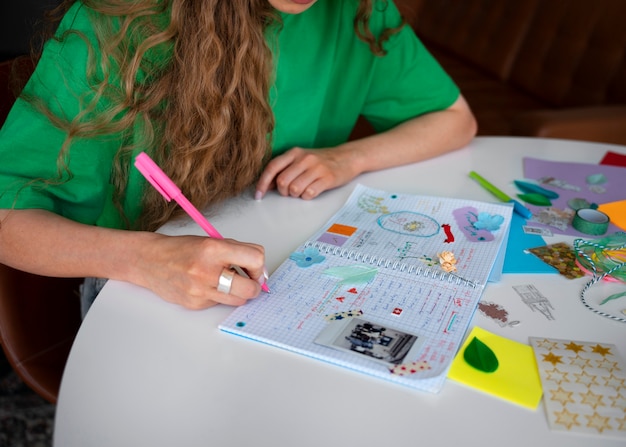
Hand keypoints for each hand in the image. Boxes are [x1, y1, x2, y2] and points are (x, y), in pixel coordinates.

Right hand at [140, 235, 266, 309]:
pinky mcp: (195, 304)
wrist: (150, 261)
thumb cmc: (181, 249)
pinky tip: (207, 285)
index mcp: (213, 249)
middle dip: (255, 286)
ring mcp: (200, 290)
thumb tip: (259, 268)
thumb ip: (237, 251)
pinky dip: (219, 295)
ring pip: (238, 300)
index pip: (255, 259)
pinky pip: (219, 303)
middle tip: (250, 280)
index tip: (256, 267)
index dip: (259, 265)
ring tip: (228, 281)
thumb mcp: (211, 240)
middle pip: (250, 288)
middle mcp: (207, 271)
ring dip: (239, 292)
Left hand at [255, 146, 356, 199]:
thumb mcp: (301, 159)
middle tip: (290, 191)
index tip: (259, 195)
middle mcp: (305, 158)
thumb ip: (284, 169)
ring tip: (302, 190)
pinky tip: (312, 191)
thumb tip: (267, 185)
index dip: (262, 183)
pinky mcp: (328, 178)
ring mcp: (317, 168)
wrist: (347, 157)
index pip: (272, 167)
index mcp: (294, 152)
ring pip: (295, 189)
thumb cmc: (321, 161)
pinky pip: (309, 193)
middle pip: (282, 181)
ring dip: (296, 195)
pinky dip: (307, 196)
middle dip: (283, 191)